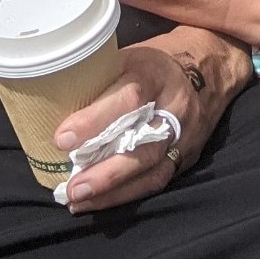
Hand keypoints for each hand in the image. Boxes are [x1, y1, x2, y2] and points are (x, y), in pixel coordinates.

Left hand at [52, 27, 248, 212]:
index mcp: (157, 73)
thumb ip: (100, 80)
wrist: (210, 68)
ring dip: (113, 190)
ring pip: (152, 168)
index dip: (95, 120)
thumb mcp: (130, 56)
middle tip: (71, 186)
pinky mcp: (188, 153)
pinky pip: (158, 178)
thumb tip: (49, 102)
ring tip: (78, 201)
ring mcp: (186, 133)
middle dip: (105, 170)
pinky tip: (98, 202)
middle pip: (143, 144)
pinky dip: (127, 194)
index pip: (129, 98)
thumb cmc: (157, 61)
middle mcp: (176, 105)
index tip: (63, 139)